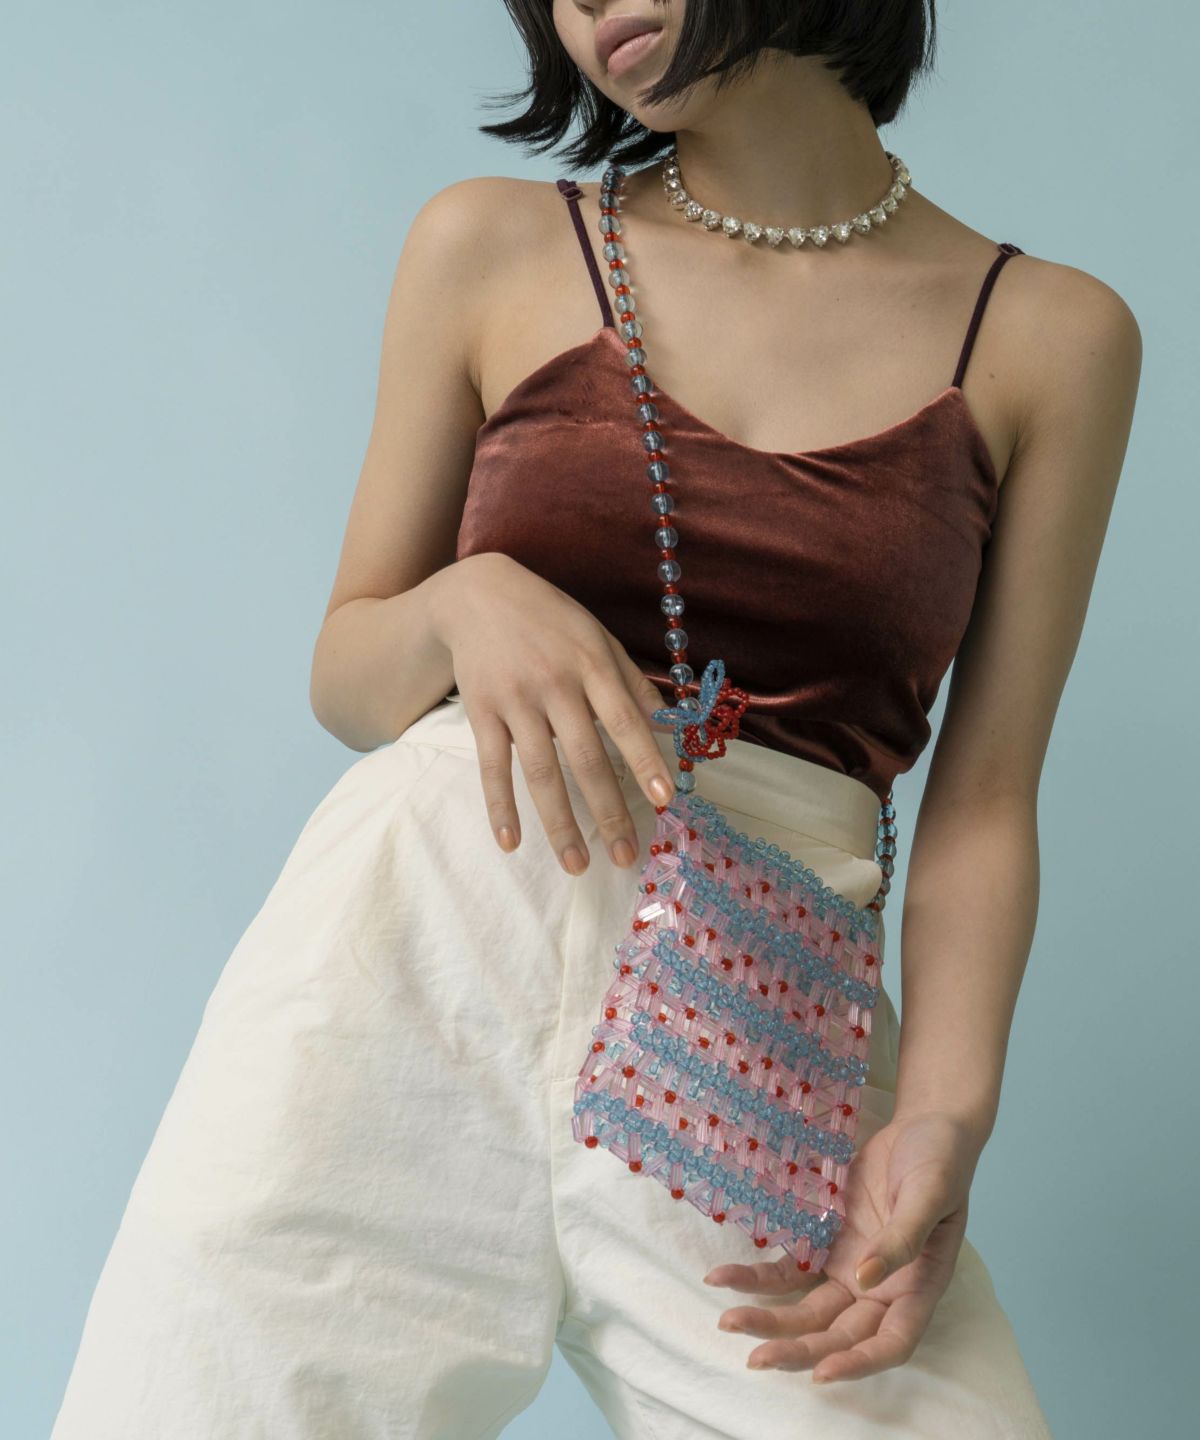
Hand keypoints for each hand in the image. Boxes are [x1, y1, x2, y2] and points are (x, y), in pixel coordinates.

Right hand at [428, 551, 678, 875]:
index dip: (644, 761)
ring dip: (560, 823)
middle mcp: (555, 684)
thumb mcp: (599, 637)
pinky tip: (511, 842)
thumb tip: (670, 725)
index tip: (664, 801)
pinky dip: (500, 806)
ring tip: (577, 865)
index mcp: (591, 665)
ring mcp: (515, 700)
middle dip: (608, 812)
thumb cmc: (551, 620)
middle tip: (625, 856)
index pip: (625, 720)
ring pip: (540, 772)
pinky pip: (492, 766)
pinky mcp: (481, 712)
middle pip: (585, 757)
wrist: (478, 594)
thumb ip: (633, 682)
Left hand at [703, 1109, 984, 1384]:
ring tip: (727, 1321)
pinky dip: (760, 1276)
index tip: (821, 1373)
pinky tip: (725, 1276)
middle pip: (837, 1333)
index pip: (891, 1343)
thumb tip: (867, 1279)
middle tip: (755, 1357)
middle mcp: (881, 1288)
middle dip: (797, 1348)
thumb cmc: (941, 1162)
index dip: (858, 1363)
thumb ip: (902, 1239)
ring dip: (769, 1318)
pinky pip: (790, 1268)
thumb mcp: (930, 1195)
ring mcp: (850, 1267)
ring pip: (807, 1308)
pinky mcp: (826, 1241)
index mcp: (917, 1286)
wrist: (924, 1126)